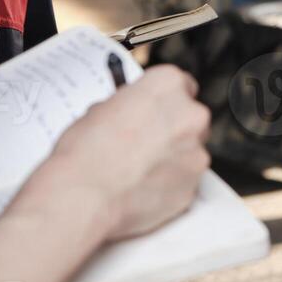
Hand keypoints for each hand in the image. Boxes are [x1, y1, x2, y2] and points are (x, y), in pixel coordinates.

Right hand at [53, 64, 210, 239]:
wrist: (84, 197)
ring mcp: (196, 151)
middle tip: (146, 142)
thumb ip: (129, 104)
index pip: (182, 84)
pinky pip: (186, 180)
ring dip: (173, 157)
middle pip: (191, 118)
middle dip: (173, 129)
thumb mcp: (100, 109)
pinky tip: (144, 186)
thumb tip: (133, 110)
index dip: (165, 101)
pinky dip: (171, 183)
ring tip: (140, 169)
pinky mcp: (194, 184)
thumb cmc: (85, 153)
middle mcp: (190, 115)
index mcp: (168, 85)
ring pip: (190, 150)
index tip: (157, 110)